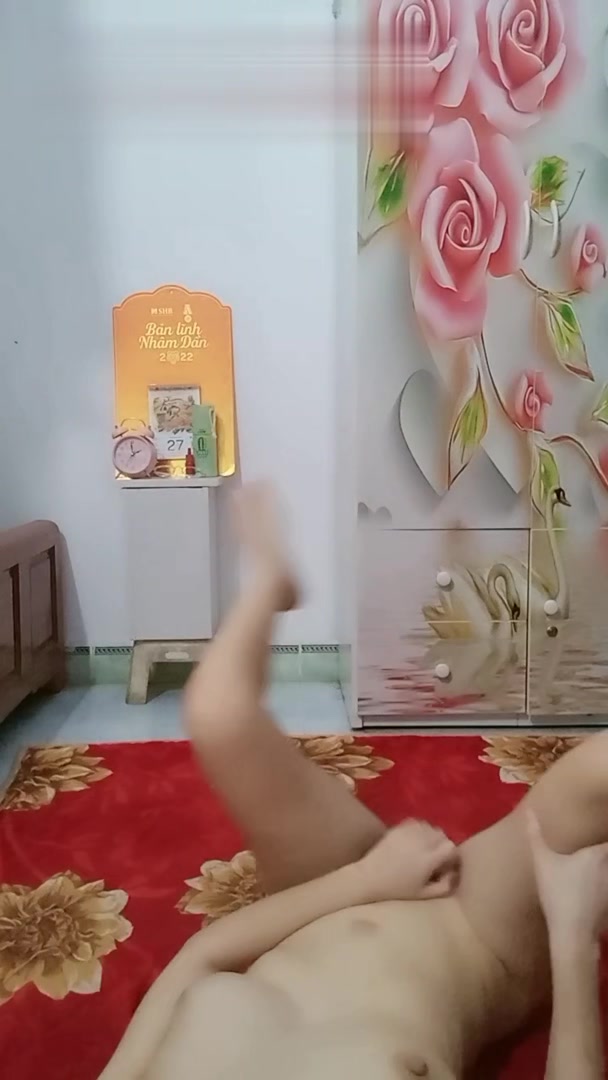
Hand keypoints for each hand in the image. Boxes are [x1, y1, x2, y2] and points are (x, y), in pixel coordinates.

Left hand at [357, 820, 459, 902]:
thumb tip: (455, 874)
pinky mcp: (397, 828)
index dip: (451, 855)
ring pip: (430, 826)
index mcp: (428, 859)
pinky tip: (414, 840)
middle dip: (442, 845)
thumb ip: (445, 886)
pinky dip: (419, 829)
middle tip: (435, 857)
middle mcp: (420, 842)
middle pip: (442, 834)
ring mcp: (408, 833)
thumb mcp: (423, 895)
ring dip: (431, 836)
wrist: (369, 879)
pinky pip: (416, 822)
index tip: (446, 864)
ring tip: (424, 848)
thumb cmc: (397, 891)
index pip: (451, 847)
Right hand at [527, 811, 607, 942]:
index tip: (598, 835)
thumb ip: (535, 835)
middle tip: (595, 850)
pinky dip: (605, 887)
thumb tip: (529, 811)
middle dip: (603, 852)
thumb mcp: (542, 862)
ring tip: (595, 871)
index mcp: (598, 854)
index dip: (603, 838)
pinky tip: (595, 890)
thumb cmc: (557, 893)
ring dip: (605, 870)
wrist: (572, 933)